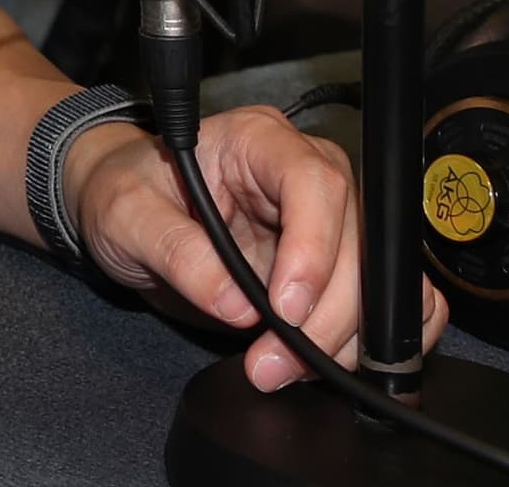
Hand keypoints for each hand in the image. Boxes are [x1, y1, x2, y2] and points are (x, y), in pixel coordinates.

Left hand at [70, 106, 451, 390]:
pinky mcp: (334, 264)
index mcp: (258, 141)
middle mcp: (305, 173)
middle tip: (275, 359)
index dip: (312, 247)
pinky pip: (383, 302)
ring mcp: (327, 220)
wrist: (126, 211)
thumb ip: (175, 249)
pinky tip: (319, 362)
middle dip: (325, 313)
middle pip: (357, 239)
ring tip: (282, 366)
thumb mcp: (125, 213)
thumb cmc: (125, 192)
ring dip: (345, 335)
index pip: (313, 182)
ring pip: (379, 279)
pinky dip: (364, 339)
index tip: (284, 307)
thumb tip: (235, 302)